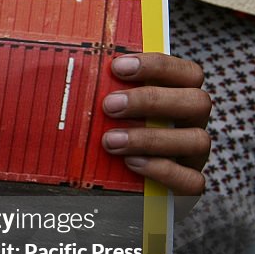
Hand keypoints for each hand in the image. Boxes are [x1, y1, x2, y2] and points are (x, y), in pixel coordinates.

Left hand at [100, 53, 210, 195]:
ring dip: (151, 138)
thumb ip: (98, 88)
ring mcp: (194, 155)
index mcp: (180, 96)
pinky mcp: (189, 185)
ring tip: (110, 141)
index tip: (117, 67)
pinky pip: (191, 180)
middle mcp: (193, 123)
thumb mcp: (104, 110)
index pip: (188, 73)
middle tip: (109, 105)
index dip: (157, 66)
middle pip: (197, 102)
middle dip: (151, 100)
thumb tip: (56, 63)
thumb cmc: (107, 133)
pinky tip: (131, 164)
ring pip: (197, 140)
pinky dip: (163, 171)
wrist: (114, 191)